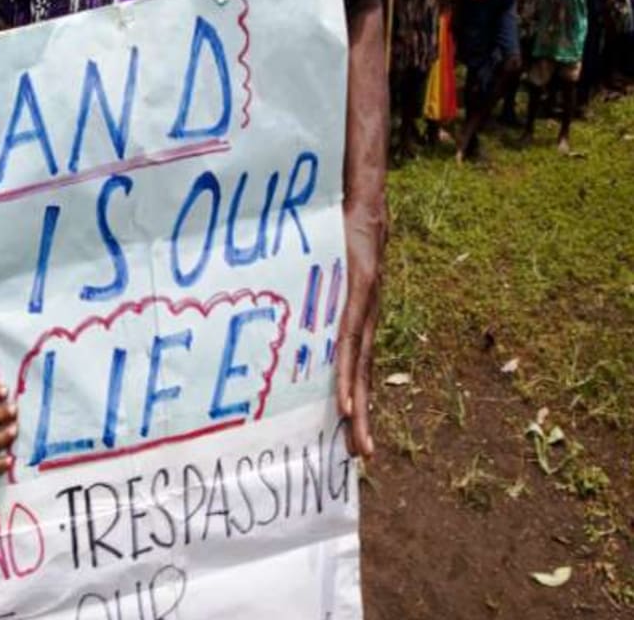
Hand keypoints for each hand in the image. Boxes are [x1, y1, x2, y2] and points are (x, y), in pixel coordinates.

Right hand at [335, 196, 384, 458]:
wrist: (358, 187)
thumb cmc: (334, 221)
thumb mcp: (321, 261)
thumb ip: (309, 283)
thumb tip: (277, 295)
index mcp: (355, 312)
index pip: (356, 362)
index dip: (355, 395)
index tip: (350, 429)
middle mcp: (365, 315)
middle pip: (363, 375)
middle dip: (362, 416)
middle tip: (361, 455)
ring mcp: (366, 305)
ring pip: (361, 367)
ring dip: (358, 407)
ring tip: (356, 442)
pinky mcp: (362, 291)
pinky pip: (350, 341)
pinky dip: (347, 374)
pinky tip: (344, 402)